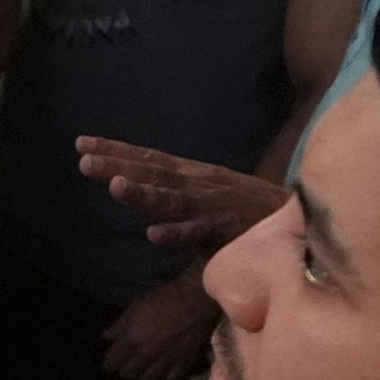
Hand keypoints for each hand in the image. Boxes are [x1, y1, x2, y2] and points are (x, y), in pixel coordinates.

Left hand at [76, 137, 287, 252]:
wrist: (298, 221)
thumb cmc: (246, 212)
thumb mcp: (204, 195)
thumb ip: (171, 195)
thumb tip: (135, 192)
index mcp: (190, 176)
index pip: (147, 159)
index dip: (115, 151)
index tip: (81, 144)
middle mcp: (197, 185)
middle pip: (152, 173)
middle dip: (118, 165)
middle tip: (84, 160)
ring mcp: (210, 207)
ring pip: (172, 199)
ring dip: (143, 193)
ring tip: (115, 186)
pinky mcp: (226, 231)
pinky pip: (198, 234)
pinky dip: (177, 234)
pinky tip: (153, 235)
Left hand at [97, 268, 219, 379]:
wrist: (196, 298)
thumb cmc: (163, 298)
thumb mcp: (135, 306)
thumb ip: (120, 325)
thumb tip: (106, 336)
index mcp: (133, 340)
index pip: (114, 361)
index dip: (109, 364)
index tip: (108, 363)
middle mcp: (148, 354)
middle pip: (130, 372)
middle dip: (124, 371)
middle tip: (125, 367)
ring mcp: (167, 360)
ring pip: (149, 379)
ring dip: (143, 376)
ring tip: (143, 371)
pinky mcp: (185, 361)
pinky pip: (172, 379)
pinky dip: (165, 379)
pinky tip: (164, 374)